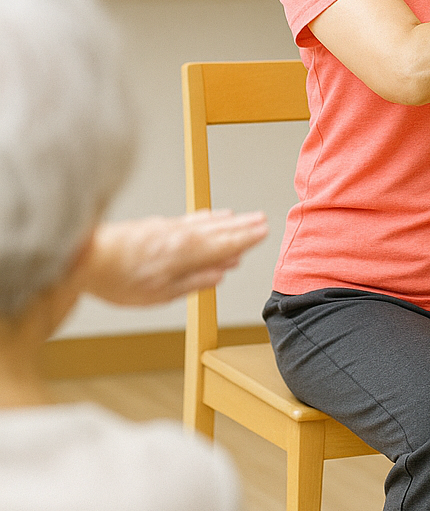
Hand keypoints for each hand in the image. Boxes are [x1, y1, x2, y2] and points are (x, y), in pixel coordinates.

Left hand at [81, 210, 268, 304]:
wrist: (85, 257)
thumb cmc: (119, 280)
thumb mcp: (161, 294)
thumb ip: (194, 283)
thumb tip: (221, 275)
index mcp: (186, 253)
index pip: (225, 244)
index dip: (246, 239)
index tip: (264, 232)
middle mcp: (181, 235)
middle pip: (219, 229)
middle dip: (242, 226)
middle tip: (262, 220)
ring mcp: (168, 227)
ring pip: (206, 221)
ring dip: (227, 219)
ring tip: (243, 217)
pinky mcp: (155, 225)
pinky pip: (191, 218)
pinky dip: (206, 216)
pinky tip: (211, 215)